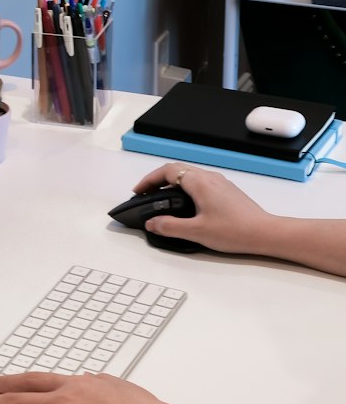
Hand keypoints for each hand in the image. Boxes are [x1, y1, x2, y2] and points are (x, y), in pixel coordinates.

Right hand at [130, 163, 269, 253]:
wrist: (264, 233)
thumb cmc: (235, 230)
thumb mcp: (196, 232)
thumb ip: (170, 226)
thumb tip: (152, 223)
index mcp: (199, 182)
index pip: (167, 171)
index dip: (149, 180)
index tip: (139, 191)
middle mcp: (209, 178)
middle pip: (177, 170)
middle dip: (158, 181)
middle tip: (146, 195)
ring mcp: (220, 183)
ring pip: (189, 176)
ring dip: (172, 184)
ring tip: (162, 200)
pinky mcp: (226, 192)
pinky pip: (200, 183)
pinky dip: (185, 189)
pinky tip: (185, 206)